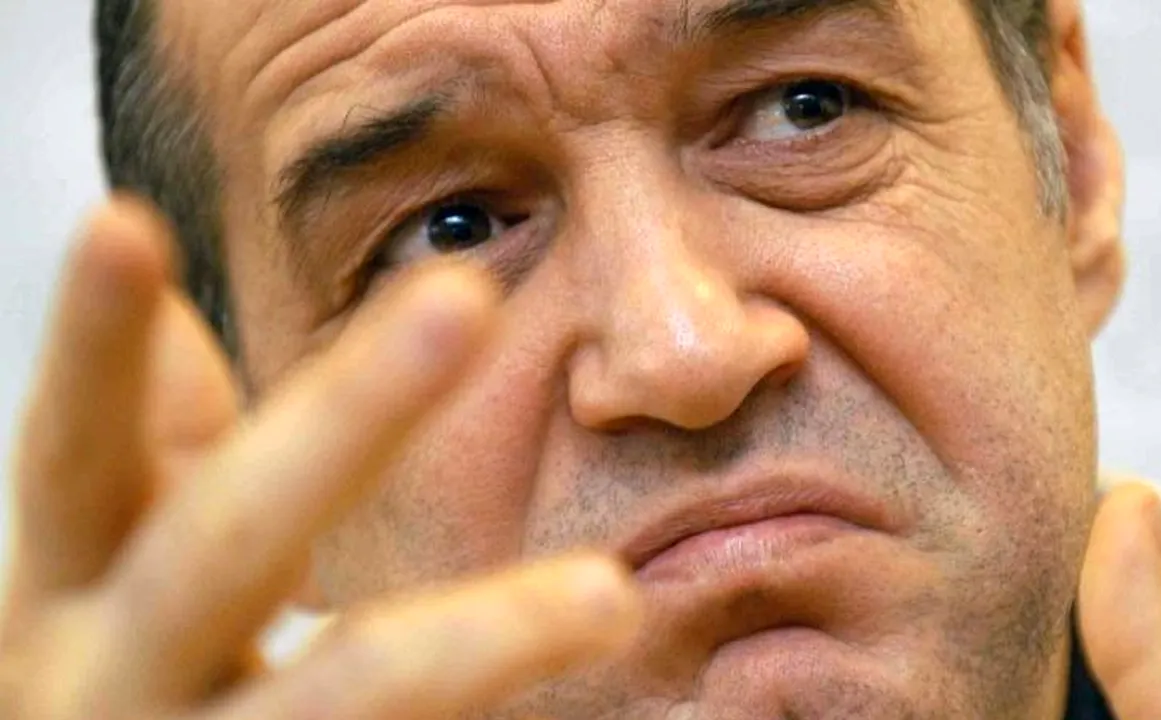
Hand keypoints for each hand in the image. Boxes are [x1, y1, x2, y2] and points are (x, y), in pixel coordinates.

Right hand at [0, 198, 640, 719]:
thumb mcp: (130, 575)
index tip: (124, 223)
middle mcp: (106, 683)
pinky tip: (607, 639)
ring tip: (608, 596)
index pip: (78, 453)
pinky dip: (496, 707)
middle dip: (343, 420)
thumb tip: (171, 313)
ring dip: (481, 638)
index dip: (91, 348)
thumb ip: (161, 456)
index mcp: (75, 595)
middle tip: (463, 298)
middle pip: (221, 545)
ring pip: (349, 694)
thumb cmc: (145, 684)